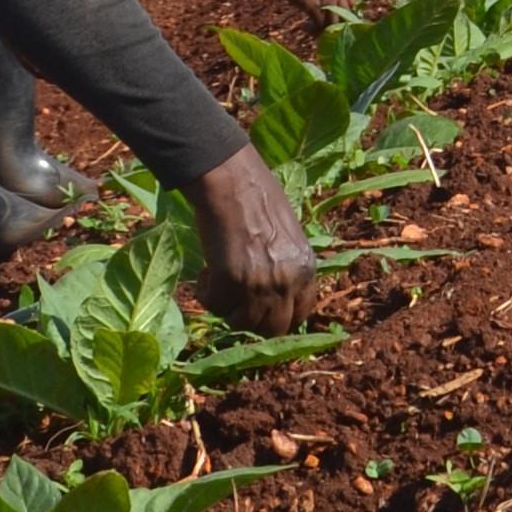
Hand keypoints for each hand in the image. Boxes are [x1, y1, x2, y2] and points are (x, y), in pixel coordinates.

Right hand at [183, 149, 317, 333]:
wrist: (232, 182)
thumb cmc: (258, 201)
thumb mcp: (288, 237)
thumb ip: (287, 267)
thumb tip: (276, 297)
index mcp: (306, 269)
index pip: (301, 316)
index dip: (279, 318)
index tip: (262, 313)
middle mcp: (287, 281)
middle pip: (272, 329)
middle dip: (251, 320)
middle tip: (235, 302)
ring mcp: (258, 284)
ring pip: (240, 323)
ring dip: (226, 307)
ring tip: (219, 281)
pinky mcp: (228, 281)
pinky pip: (213, 305)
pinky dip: (205, 293)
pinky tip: (206, 272)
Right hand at [269, 0, 362, 21]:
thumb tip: (325, 5)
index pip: (352, 3)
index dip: (345, 15)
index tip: (334, 21)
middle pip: (347, 16)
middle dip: (336, 26)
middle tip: (321, 29)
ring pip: (334, 24)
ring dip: (322, 30)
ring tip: (310, 29)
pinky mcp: (315, 5)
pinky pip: (320, 25)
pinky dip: (313, 30)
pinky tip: (303, 27)